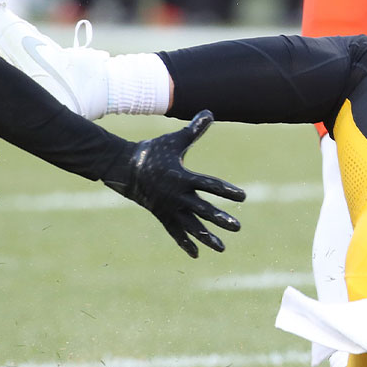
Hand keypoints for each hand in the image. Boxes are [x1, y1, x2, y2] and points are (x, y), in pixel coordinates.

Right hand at [101, 111, 244, 257]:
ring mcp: (169, 208)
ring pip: (191, 226)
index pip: (209, 185)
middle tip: (238, 227)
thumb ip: (194, 130)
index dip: (227, 190)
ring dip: (207, 237)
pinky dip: (185, 243)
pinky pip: (175, 232)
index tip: (243, 197)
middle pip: (202, 209)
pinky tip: (197, 255)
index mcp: (183, 177)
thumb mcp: (174, 140)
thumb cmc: (152, 152)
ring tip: (223, 248)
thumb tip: (210, 112)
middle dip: (220, 218)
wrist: (123, 168)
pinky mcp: (162, 215)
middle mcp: (177, 196)